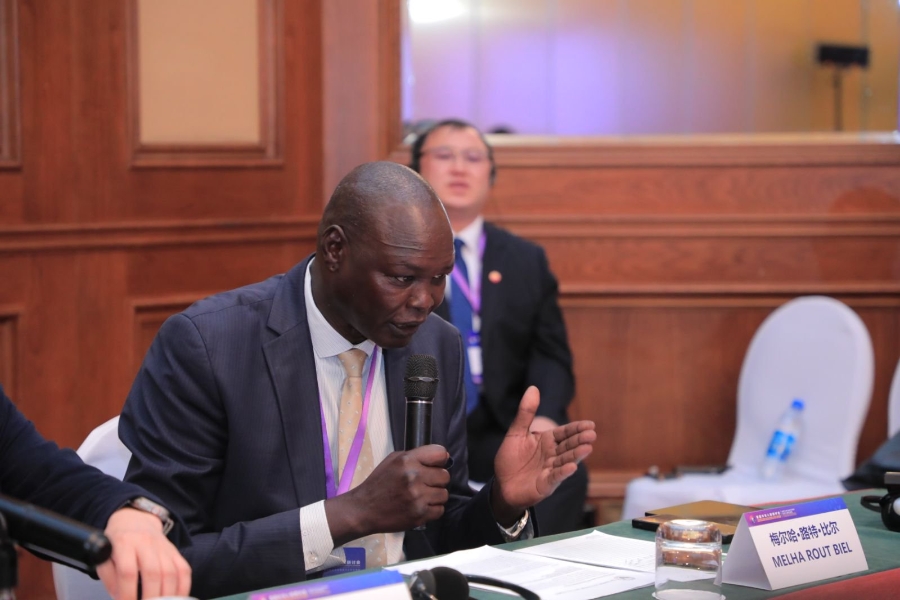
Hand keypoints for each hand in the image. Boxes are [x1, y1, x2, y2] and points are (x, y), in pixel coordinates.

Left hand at [96, 507, 190, 599]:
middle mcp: (146, 543)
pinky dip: (183, 587)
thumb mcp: (104, 556)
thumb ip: (109, 578)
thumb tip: (120, 598)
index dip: (127, 592)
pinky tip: (177, 598)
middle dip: (150, 597)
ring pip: (170, 573)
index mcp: (124, 543)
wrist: (135, 520)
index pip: (128, 571)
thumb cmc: (117, 543)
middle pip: (152, 572)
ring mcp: (163, 547)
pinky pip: (184, 570)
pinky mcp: (175, 552)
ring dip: (166, 595)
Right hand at [325, 445, 450, 545]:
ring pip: (444, 494)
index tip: (436, 465)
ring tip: (422, 497)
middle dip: (437, 480)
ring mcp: (418, 497)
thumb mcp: (392, 460)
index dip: (440, 460)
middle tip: (425, 484)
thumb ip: (415, 456)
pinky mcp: (419, 515)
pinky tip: (420, 507)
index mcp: (407, 461)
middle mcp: (414, 477)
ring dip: (435, 496)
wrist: (364, 509)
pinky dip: (432, 510)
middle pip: (445, 476)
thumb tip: (441, 457)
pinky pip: (440, 510)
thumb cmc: (379, 483)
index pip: (440, 453)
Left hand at [491, 386, 595, 524]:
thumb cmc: (510, 459)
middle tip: (591, 434)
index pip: (564, 433)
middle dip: (579, 440)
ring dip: (576, 455)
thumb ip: (525, 413)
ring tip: (587, 448)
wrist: (502, 485)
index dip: (576, 428)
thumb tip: (533, 388)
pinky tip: (572, 467)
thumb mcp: (516, 433)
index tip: (590, 424)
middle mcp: (552, 454)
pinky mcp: (546, 484)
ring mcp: (551, 470)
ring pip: (565, 460)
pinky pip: (556, 476)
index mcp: (546, 441)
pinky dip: (563, 472)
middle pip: (568, 446)